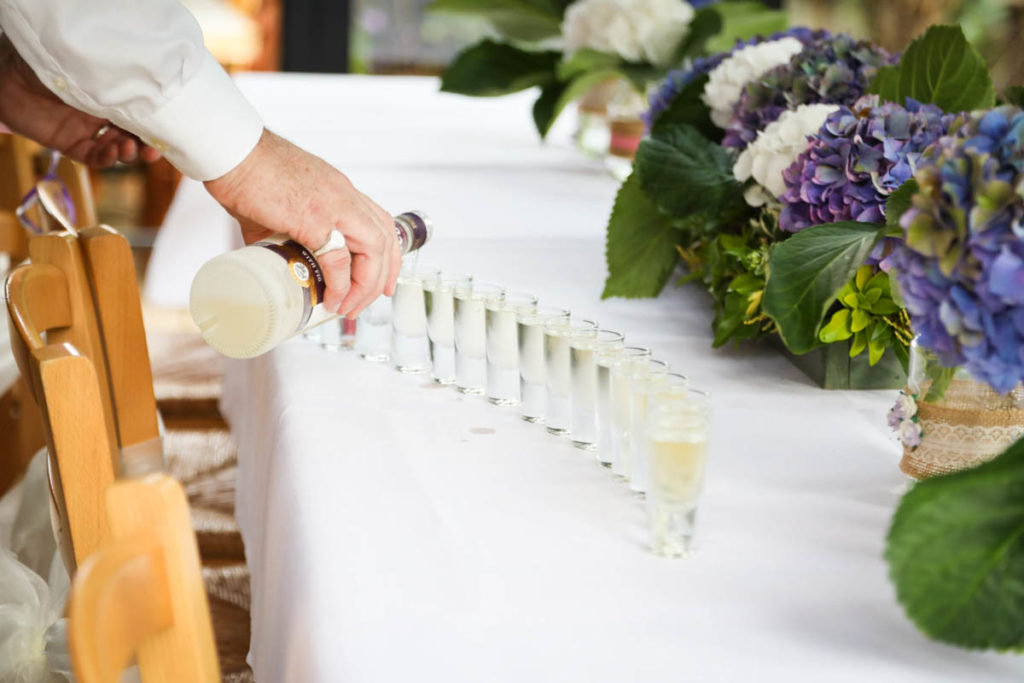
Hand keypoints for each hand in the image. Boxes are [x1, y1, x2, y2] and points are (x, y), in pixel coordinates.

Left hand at [0, 35, 159, 167]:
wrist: (8, 74)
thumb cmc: (54, 62)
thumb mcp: (96, 74)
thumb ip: (120, 87)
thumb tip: (153, 99)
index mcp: (111, 92)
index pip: (140, 113)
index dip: (156, 126)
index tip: (169, 134)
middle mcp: (101, 111)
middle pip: (134, 135)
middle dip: (146, 145)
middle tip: (154, 152)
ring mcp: (86, 128)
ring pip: (117, 148)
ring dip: (128, 153)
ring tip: (129, 150)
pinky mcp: (69, 143)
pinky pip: (93, 157)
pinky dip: (106, 159)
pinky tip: (112, 153)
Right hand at [204, 130, 400, 317]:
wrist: (231, 152)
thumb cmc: (248, 172)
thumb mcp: (279, 206)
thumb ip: (282, 233)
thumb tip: (275, 261)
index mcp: (340, 191)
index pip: (381, 223)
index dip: (388, 256)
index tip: (382, 281)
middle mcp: (345, 197)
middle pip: (384, 240)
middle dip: (381, 278)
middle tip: (363, 303)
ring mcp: (334, 206)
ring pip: (372, 250)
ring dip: (364, 285)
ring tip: (347, 307)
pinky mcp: (315, 219)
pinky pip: (338, 258)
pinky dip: (339, 284)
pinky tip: (331, 298)